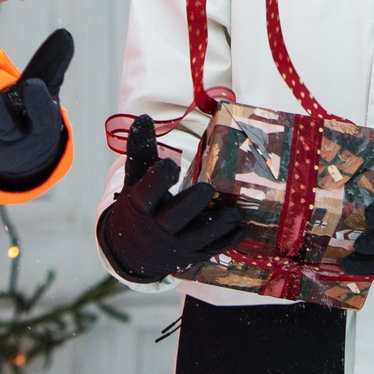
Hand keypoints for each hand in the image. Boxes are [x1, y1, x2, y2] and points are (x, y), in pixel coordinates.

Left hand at [0, 29, 73, 188]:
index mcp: (37, 124)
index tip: (32, 85)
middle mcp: (12, 137)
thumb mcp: (46, 87)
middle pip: (3, 127)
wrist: (18, 154)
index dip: (37, 103)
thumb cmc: (30, 111)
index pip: (40, 116)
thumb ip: (52, 61)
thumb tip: (65, 33)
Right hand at [96, 115, 246, 283]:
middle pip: (175, 217)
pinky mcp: (191, 255)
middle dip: (192, 204)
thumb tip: (145, 118)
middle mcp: (157, 227)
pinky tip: (242, 229)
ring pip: (198, 237)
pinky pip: (211, 250)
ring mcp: (175, 244)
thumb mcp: (135, 180)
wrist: (131, 251)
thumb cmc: (138, 207)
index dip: (158, 180)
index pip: (147, 193)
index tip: (170, 165)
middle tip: (209, 188)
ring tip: (234, 212)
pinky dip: (227, 241)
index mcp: (140, 206)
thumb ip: (141, 151)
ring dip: (218, 225)